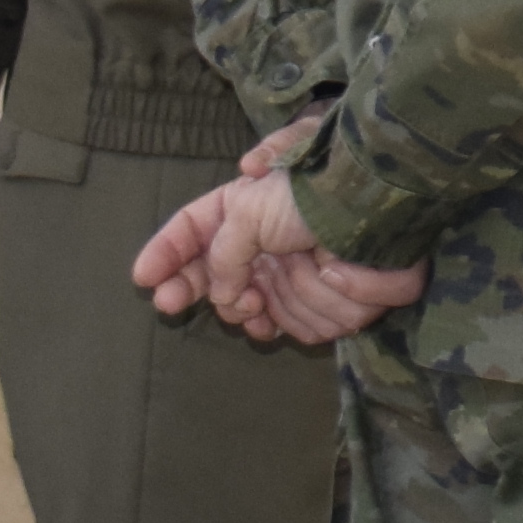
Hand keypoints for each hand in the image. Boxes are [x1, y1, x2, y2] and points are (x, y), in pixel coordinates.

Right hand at [129, 157, 418, 345]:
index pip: (192, 229)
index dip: (166, 253)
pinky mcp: (326, 303)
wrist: (380, 210)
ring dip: (266, 301)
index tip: (142, 278)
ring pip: (261, 310)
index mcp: (243, 212)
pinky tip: (293, 306)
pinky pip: (302, 327)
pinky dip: (300, 316)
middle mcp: (265, 247)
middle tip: (170, 302)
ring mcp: (294, 276)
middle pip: (216, 282)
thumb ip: (222, 252)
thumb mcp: (249, 208)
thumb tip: (225, 293)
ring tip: (273, 286)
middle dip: (201, 292)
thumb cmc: (313, 196)